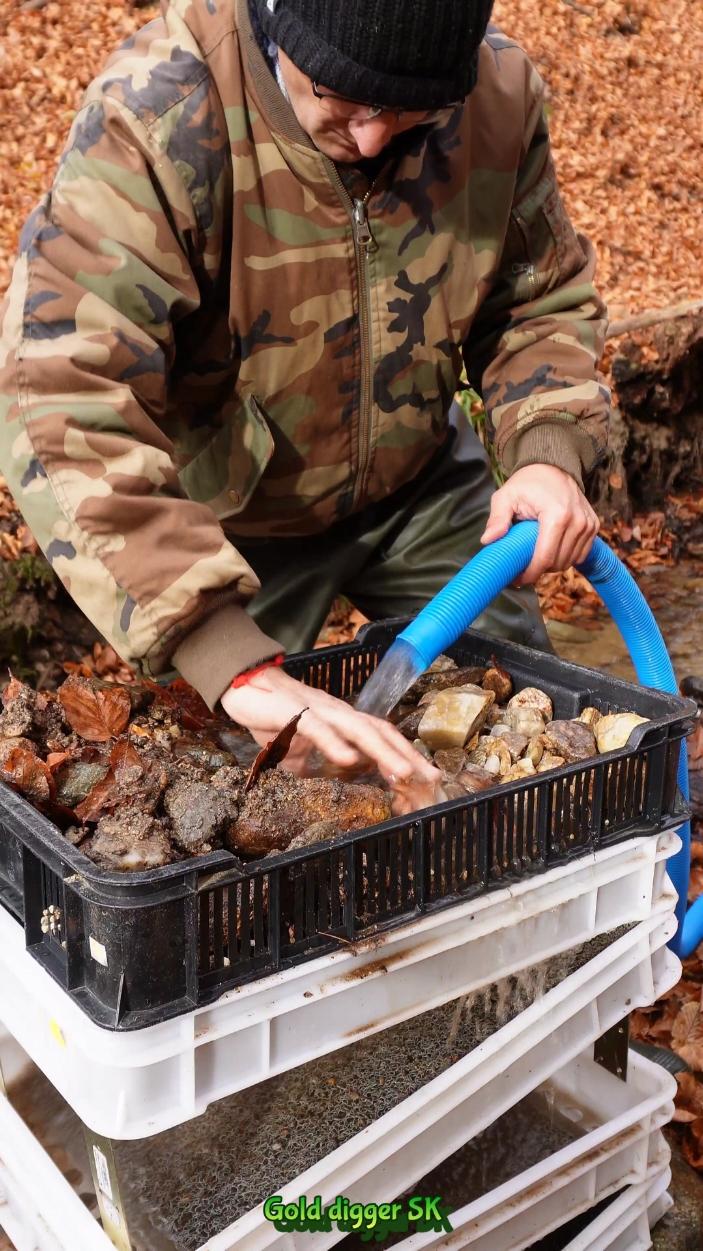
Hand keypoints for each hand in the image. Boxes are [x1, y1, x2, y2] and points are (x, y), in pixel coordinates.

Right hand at [221, 665, 439, 784]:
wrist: (243, 684)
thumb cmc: (271, 713)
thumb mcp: (295, 749)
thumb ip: (311, 766)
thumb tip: (318, 790)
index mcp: (341, 721)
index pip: (381, 736)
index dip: (405, 754)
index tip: (425, 777)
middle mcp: (338, 713)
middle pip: (380, 732)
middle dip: (407, 755)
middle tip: (430, 777)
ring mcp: (319, 711)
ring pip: (358, 730)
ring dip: (382, 751)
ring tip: (402, 772)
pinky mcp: (295, 712)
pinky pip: (319, 729)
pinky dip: (335, 744)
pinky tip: (349, 760)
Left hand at [480, 464, 598, 584]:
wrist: (554, 467)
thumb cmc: (527, 483)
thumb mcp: (506, 496)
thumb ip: (497, 518)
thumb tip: (488, 540)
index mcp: (556, 515)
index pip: (544, 558)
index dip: (529, 574)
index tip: (515, 579)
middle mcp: (577, 521)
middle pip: (557, 563)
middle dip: (538, 571)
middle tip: (522, 568)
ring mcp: (588, 524)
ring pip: (569, 562)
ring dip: (551, 565)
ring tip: (535, 558)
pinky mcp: (593, 526)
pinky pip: (580, 554)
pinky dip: (565, 558)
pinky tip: (551, 550)